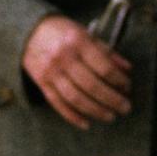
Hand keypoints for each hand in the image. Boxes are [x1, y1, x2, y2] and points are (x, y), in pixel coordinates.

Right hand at [22, 15, 131, 130]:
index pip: (103, 67)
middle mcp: (64, 58)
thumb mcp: (86, 34)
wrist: (29, 31)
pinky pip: (58, 104)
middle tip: (125, 108)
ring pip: (76, 98)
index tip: (128, 87)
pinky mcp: (42, 83)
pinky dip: (73, 116)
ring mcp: (51, 72)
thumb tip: (127, 69)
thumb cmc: (63, 32)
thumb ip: (107, 52)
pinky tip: (86, 124)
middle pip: (92, 86)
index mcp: (78, 42)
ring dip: (95, 110)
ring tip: (110, 116)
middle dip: (112, 100)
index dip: (119, 80)